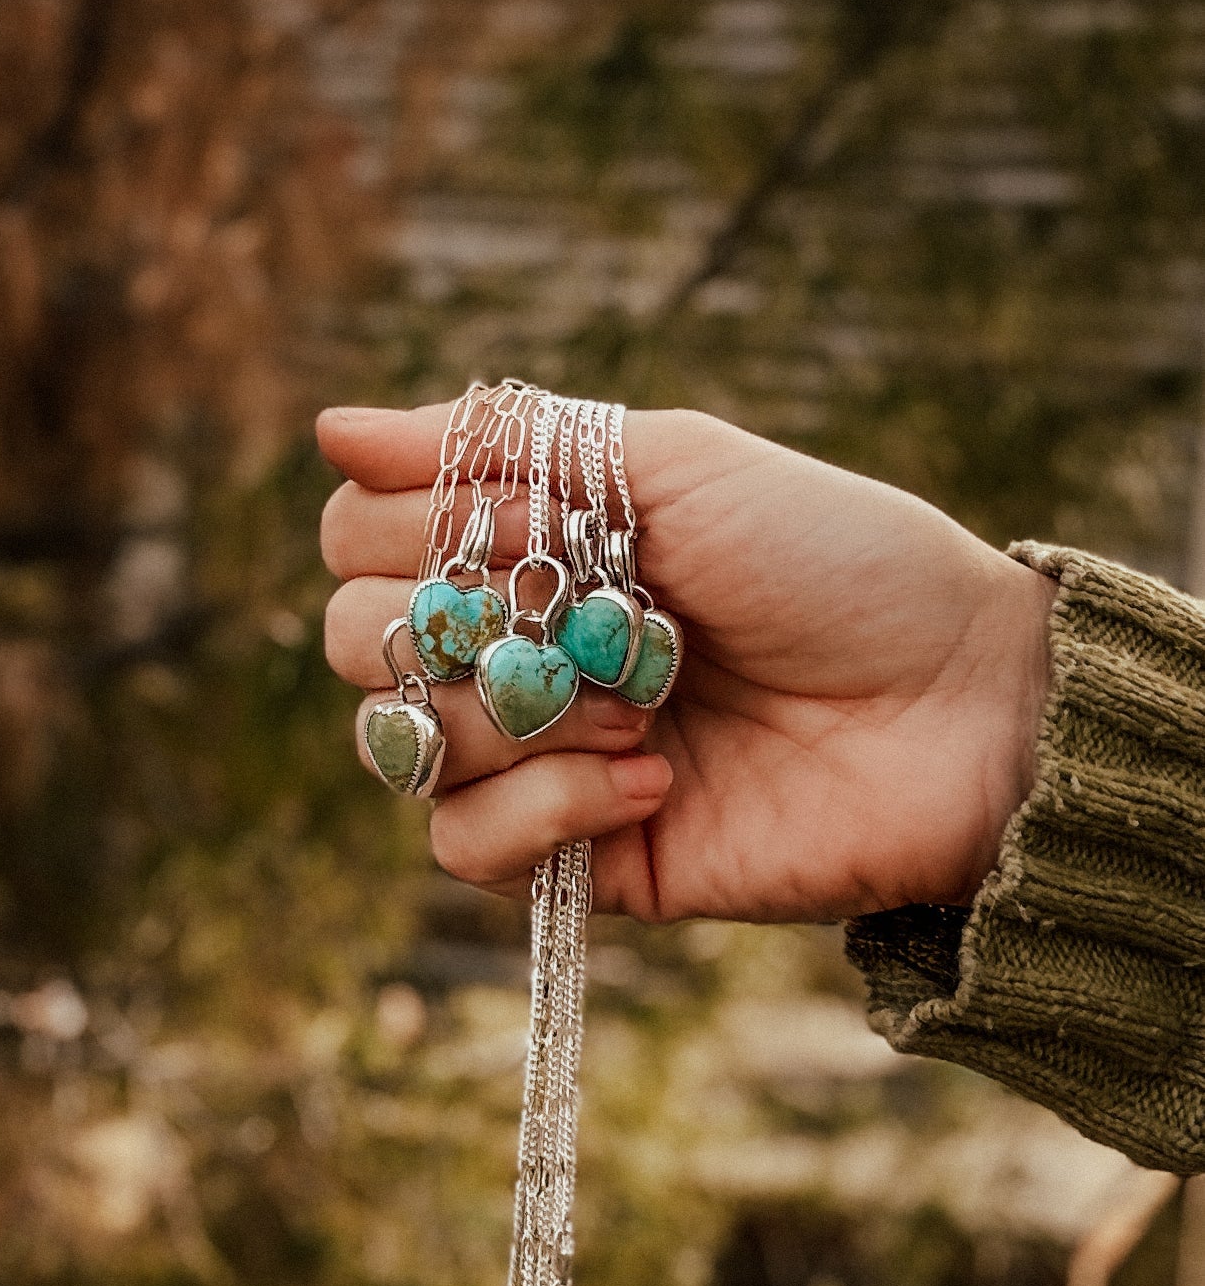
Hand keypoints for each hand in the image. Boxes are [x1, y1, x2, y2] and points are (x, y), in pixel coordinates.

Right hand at [318, 403, 1053, 922]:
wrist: (960, 706)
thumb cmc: (835, 561)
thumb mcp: (676, 464)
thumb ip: (504, 442)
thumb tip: (324, 428)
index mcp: (526, 545)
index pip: (359, 536)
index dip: (408, 528)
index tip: (525, 524)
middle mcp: (514, 647)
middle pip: (348, 640)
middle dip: (452, 623)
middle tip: (579, 615)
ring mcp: (541, 755)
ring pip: (397, 746)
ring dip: (516, 713)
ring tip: (646, 705)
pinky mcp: (576, 856)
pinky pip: (464, 851)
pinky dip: (544, 807)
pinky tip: (652, 781)